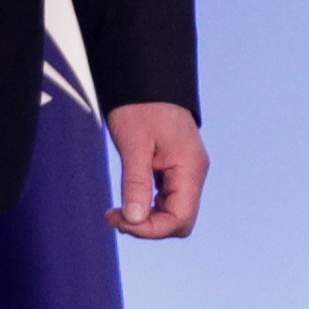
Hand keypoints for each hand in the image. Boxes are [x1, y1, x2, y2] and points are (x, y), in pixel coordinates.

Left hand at [105, 102, 204, 238]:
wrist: (147, 79)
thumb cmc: (141, 105)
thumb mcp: (134, 144)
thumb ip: (135, 183)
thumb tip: (134, 220)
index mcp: (190, 168)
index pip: (180, 219)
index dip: (150, 229)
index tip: (120, 220)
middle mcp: (193, 173)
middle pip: (179, 221)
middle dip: (148, 227)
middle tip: (115, 216)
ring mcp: (186, 171)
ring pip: (173, 213)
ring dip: (146, 219)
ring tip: (116, 211)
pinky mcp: (175, 169)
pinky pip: (166, 199)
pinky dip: (147, 206)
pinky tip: (127, 202)